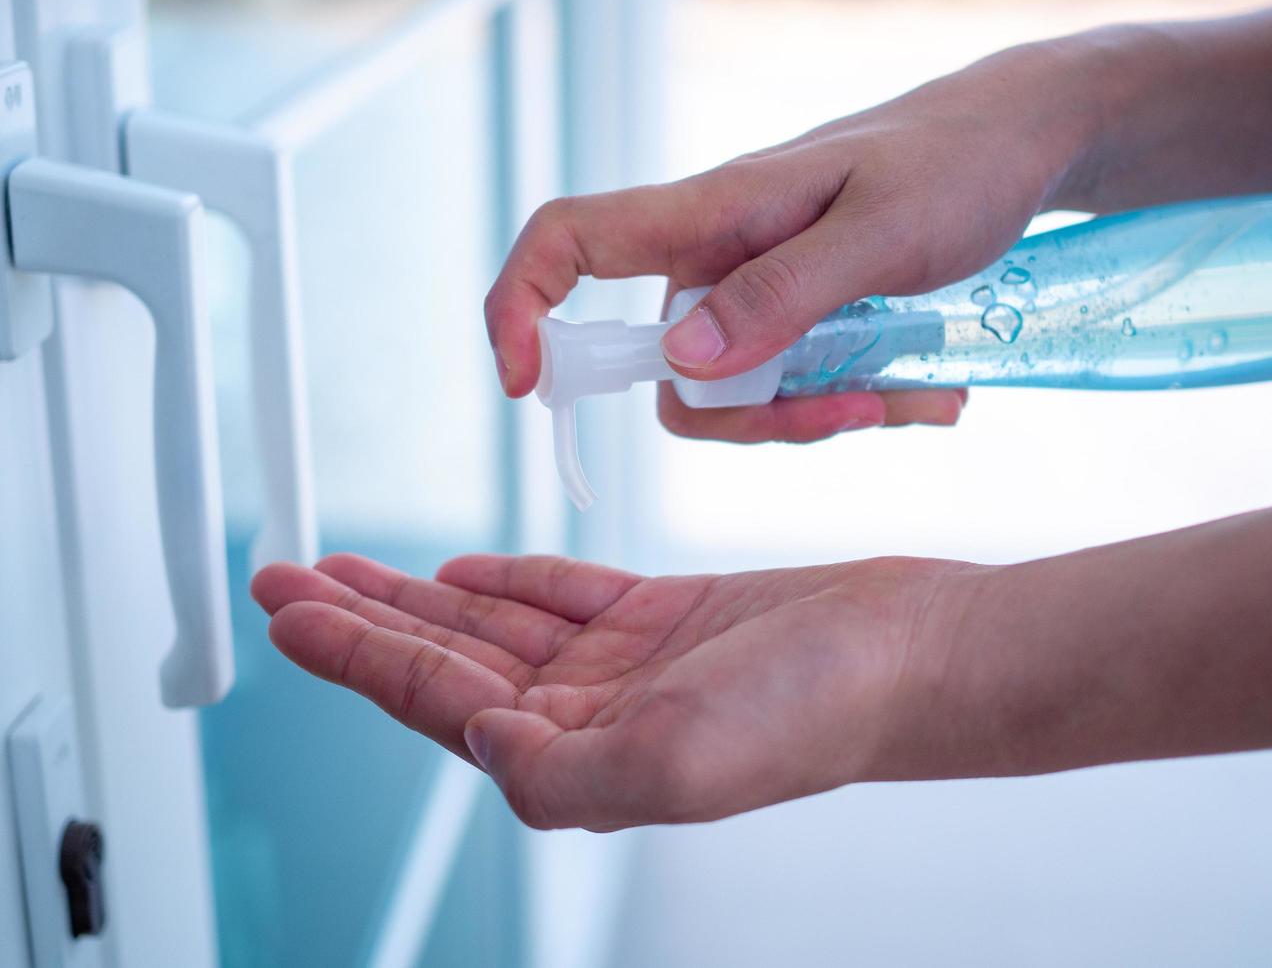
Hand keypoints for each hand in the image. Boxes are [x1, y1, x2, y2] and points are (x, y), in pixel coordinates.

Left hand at [251, 552, 978, 829]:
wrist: (918, 653)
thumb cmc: (824, 712)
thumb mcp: (677, 760)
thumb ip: (560, 772)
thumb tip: (478, 739)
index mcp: (583, 759)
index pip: (437, 702)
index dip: (355, 656)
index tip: (293, 613)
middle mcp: (595, 717)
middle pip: (447, 663)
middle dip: (361, 619)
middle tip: (287, 578)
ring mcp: (631, 666)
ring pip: (494, 627)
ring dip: (419, 595)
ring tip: (351, 566)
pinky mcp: (670, 619)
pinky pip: (566, 596)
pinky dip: (510, 581)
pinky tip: (466, 571)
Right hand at [485, 39, 1097, 442]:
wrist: (1020, 145)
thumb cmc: (956, 163)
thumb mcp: (884, 233)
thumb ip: (784, 293)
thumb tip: (679, 363)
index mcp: (714, 212)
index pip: (571, 240)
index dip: (523, 306)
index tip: (528, 385)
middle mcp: (720, 255)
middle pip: (670, 370)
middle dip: (756, 418)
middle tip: (858, 410)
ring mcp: (760, 290)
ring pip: (738, 395)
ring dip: (820, 416)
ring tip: (920, 395)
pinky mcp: (802, 315)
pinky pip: (795, 387)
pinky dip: (852, 402)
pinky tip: (928, 390)